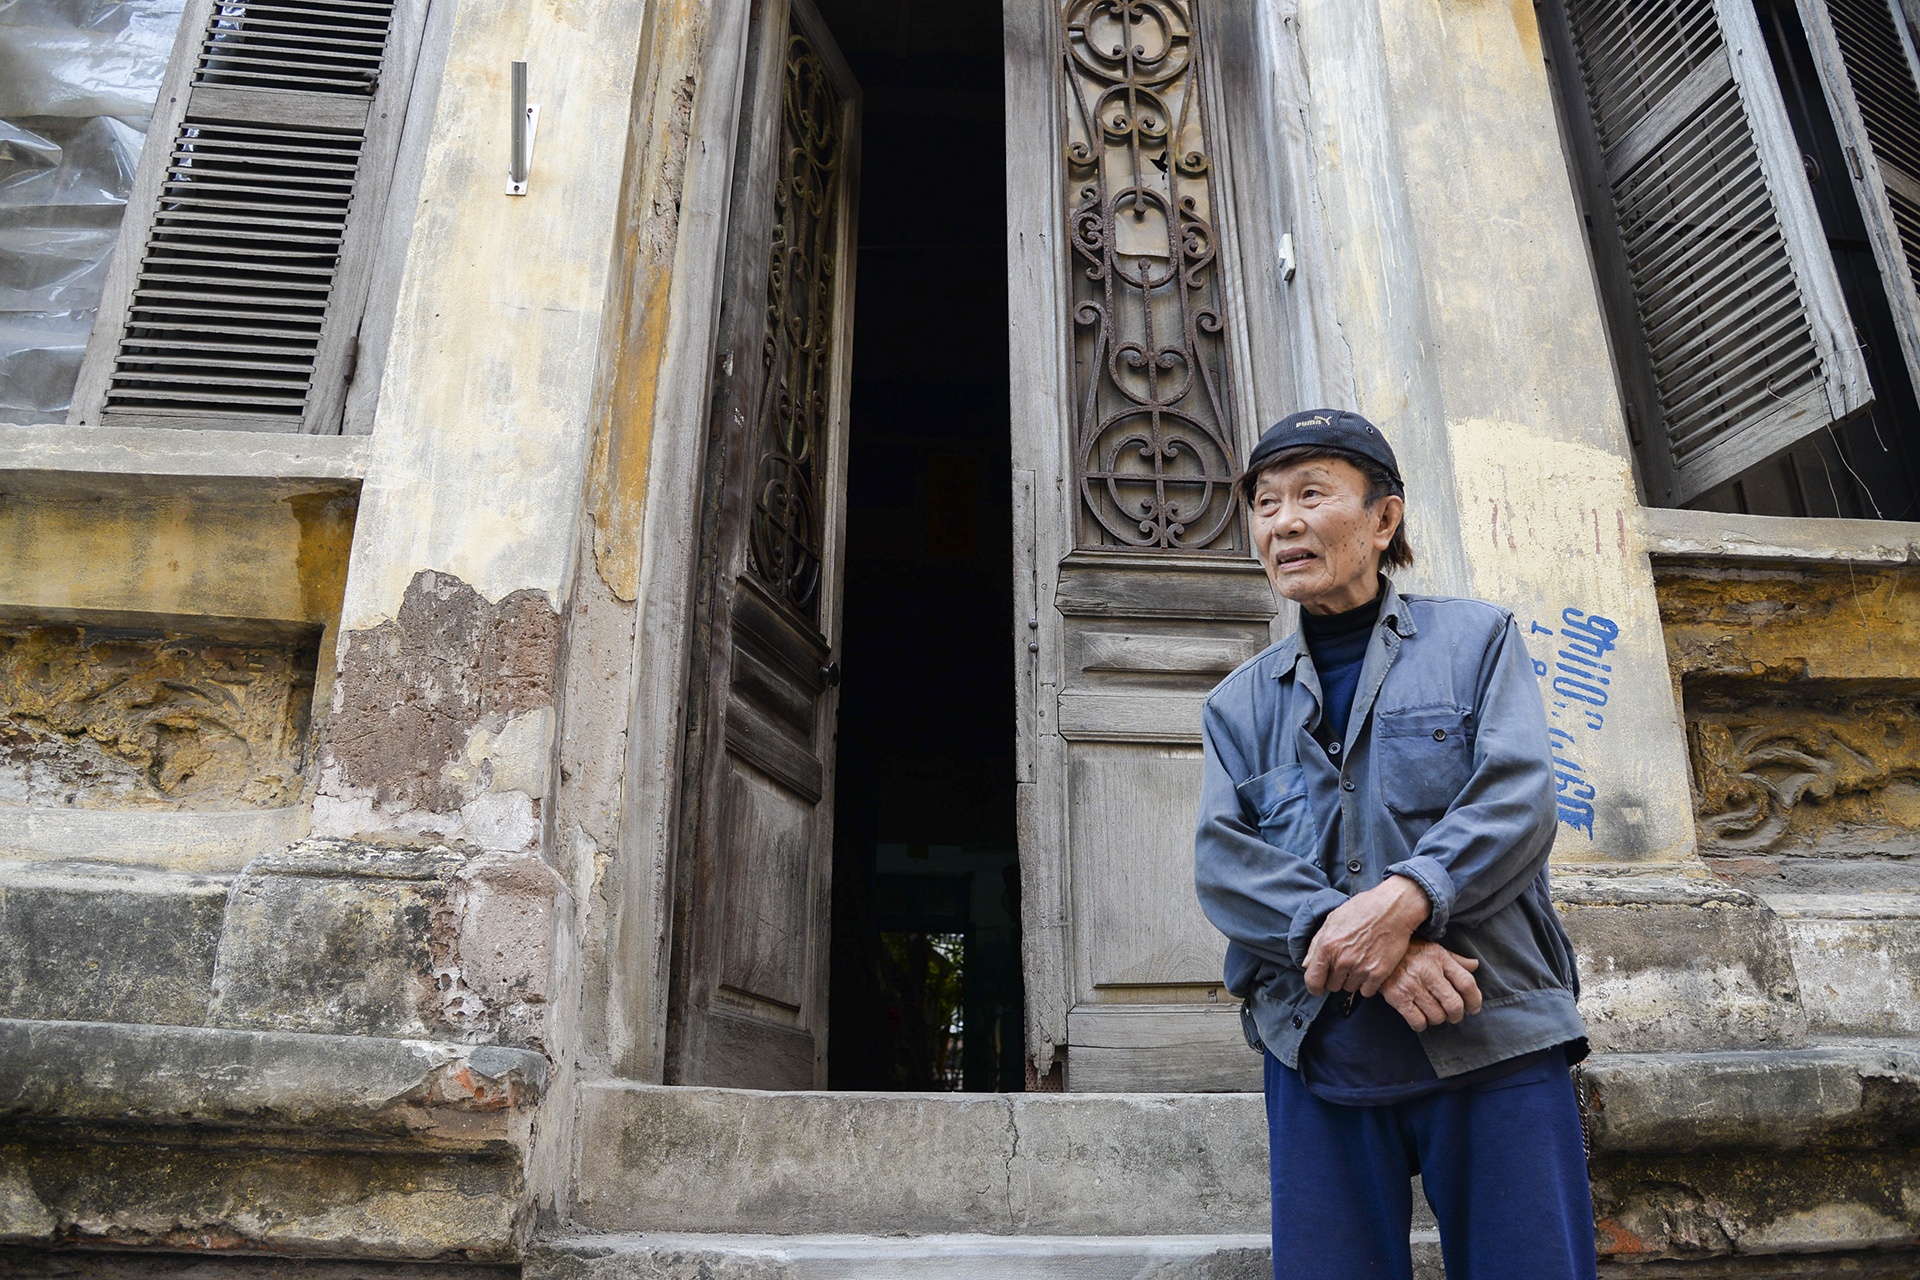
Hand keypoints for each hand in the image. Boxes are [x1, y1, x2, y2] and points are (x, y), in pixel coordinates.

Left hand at [1303, 875, 1430, 997]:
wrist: (1393, 908)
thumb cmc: (1362, 910)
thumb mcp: (1332, 920)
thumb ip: (1316, 944)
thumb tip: (1306, 965)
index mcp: (1327, 946)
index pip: (1313, 981)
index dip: (1315, 987)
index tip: (1319, 987)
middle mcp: (1342, 960)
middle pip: (1332, 986)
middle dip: (1336, 977)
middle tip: (1346, 962)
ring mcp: (1360, 969)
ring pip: (1349, 988)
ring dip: (1352, 979)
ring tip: (1360, 961)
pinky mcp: (1378, 974)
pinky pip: (1366, 992)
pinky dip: (1367, 984)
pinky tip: (1370, 968)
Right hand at [1381, 940, 1482, 1031]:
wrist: (1375, 951)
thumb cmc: (1408, 951)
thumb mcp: (1433, 949)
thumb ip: (1455, 960)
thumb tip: (1475, 965)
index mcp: (1439, 958)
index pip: (1467, 983)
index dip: (1475, 1000)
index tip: (1473, 1008)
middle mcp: (1427, 971)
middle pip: (1454, 1004)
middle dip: (1457, 1015)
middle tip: (1453, 1015)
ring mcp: (1411, 985)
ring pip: (1437, 1016)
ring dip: (1438, 1019)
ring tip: (1432, 1012)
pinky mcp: (1397, 997)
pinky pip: (1418, 1022)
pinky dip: (1421, 1024)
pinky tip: (1419, 1017)